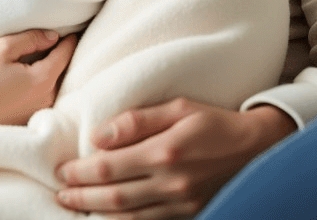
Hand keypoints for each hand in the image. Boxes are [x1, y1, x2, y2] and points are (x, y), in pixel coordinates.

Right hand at [0, 29, 77, 131]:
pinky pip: (46, 97)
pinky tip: (33, 79)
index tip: (72, 30)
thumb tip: (53, 36)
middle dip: (62, 55)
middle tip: (61, 40)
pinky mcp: (31, 120)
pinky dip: (45, 86)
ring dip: (53, 71)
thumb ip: (31, 39)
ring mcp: (40, 112)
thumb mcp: (3, 50)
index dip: (69, 40)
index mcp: (43, 79)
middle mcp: (48, 98)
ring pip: (55, 85)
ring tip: (47, 57)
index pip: (65, 54)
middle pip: (64, 71)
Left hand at [56, 99, 296, 217]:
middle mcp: (171, 183)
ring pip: (129, 215)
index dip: (81, 171)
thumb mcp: (176, 108)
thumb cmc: (212, 121)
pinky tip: (108, 219)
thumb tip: (99, 136)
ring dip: (97, 212)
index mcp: (165, 152)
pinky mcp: (190, 214)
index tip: (60, 170)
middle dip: (81, 195)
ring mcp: (181, 204)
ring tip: (73, 206)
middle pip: (115, 196)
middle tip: (58, 193)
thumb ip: (136, 121)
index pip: (110, 166)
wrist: (257, 149)